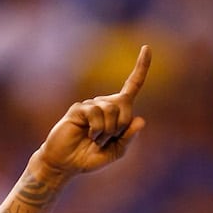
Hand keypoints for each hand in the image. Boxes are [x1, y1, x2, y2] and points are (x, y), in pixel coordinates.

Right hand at [35, 45, 151, 176]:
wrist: (66, 164)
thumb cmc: (90, 157)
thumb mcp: (116, 152)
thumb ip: (129, 138)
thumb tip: (140, 119)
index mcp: (117, 111)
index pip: (132, 86)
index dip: (141, 68)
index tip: (147, 48)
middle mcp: (105, 103)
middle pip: (125, 106)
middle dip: (121, 127)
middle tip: (107, 140)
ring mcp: (91, 105)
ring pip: (111, 111)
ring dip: (107, 131)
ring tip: (95, 139)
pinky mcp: (79, 108)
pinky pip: (96, 114)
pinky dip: (97, 130)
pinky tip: (88, 135)